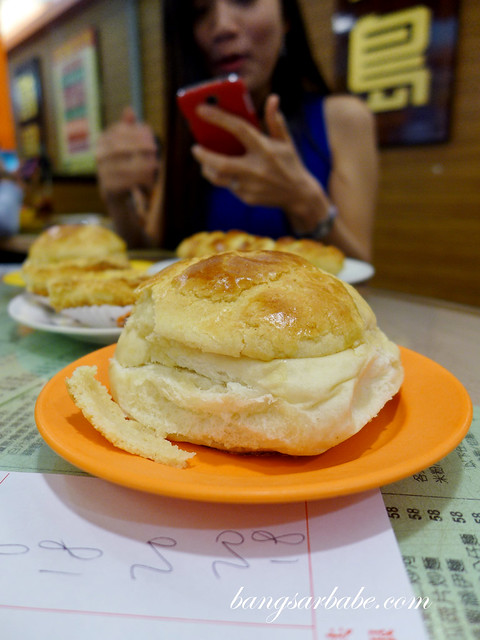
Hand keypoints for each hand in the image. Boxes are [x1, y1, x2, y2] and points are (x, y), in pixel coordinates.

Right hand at [96, 106, 159, 196]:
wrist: (117, 194)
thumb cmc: (125, 164)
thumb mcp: (127, 144)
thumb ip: (128, 128)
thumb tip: (129, 109)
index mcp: (102, 141)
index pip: (116, 131)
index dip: (134, 131)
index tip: (150, 133)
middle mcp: (98, 155)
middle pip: (118, 148)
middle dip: (139, 146)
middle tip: (155, 148)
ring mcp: (101, 172)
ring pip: (122, 166)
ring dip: (142, 165)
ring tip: (156, 165)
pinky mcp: (108, 188)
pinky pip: (126, 182)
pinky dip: (140, 180)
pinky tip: (151, 179)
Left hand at [190, 95, 328, 229]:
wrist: (299, 195)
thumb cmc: (289, 162)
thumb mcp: (286, 141)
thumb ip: (275, 120)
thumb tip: (272, 98)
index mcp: (266, 149)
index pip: (239, 129)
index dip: (219, 117)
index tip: (200, 109)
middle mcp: (257, 169)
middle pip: (221, 162)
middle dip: (203, 154)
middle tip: (195, 147)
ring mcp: (251, 186)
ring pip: (219, 178)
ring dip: (207, 168)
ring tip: (203, 159)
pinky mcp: (247, 198)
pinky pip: (227, 186)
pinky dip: (221, 177)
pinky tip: (217, 170)